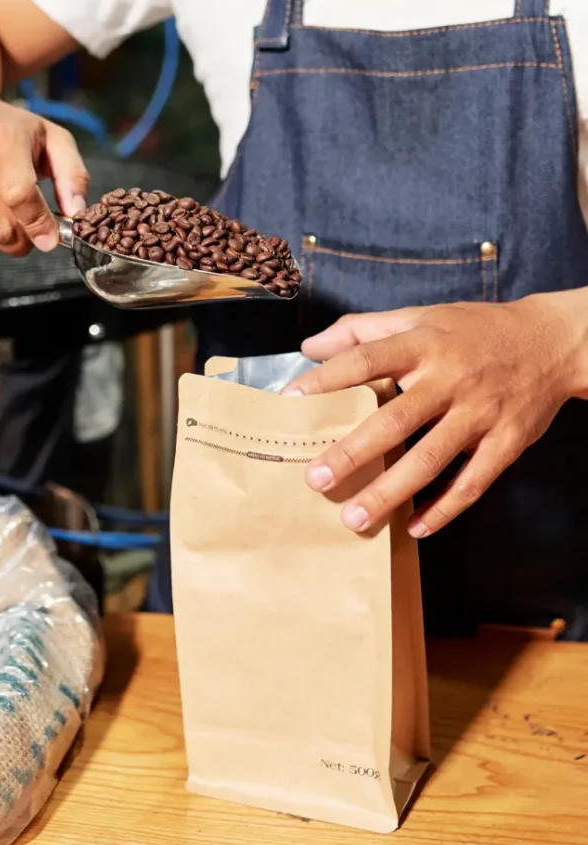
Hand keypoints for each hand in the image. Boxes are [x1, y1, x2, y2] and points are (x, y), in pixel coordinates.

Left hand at [284, 293, 587, 537]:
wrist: (553, 341)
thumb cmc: (473, 330)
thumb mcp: (420, 316)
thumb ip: (362, 330)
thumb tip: (309, 346)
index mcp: (423, 344)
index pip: (366, 360)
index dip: (327, 379)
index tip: (292, 401)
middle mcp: (450, 380)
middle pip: (395, 420)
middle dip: (353, 453)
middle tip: (316, 480)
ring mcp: (481, 414)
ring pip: (431, 459)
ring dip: (390, 493)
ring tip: (353, 518)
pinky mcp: (507, 442)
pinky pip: (472, 483)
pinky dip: (444, 509)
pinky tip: (413, 527)